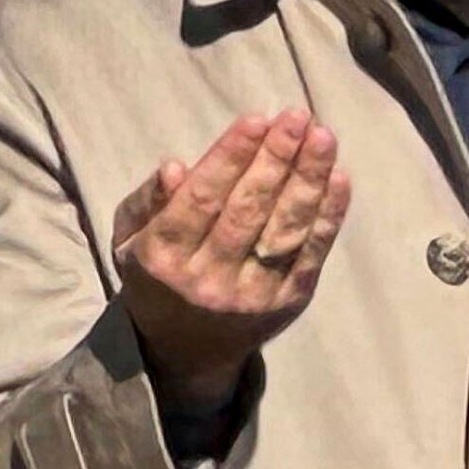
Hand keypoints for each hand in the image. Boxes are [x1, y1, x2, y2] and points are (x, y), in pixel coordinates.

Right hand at [110, 109, 351, 416]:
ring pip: (284, 231)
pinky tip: (338, 179)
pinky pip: (311, 256)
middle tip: (297, 117)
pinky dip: (327, 217)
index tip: (256, 118)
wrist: (184, 351)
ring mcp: (250, 295)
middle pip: (247, 211)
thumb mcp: (129, 239)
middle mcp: (206, 279)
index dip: (231, 157)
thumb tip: (175, 167)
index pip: (202, 199)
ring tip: (323, 138)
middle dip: (275, 159)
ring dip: (307, 181)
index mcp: (161, 258)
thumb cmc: (156, 275)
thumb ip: (147, 201)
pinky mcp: (287, 304)